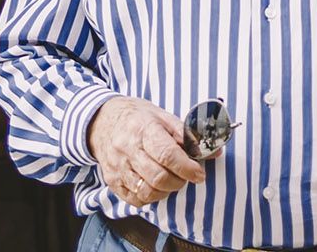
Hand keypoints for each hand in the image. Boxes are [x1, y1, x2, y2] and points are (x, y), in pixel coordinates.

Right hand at [87, 96, 205, 208]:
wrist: (102, 121)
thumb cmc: (136, 118)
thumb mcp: (162, 116)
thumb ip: (186, 135)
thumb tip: (214, 151)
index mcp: (142, 129)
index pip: (167, 154)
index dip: (187, 168)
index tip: (199, 173)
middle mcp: (127, 149)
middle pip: (158, 177)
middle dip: (179, 181)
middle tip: (186, 176)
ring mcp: (118, 167)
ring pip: (147, 192)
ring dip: (166, 191)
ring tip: (171, 180)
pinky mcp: (112, 181)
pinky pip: (135, 200)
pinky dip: (150, 198)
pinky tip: (155, 186)